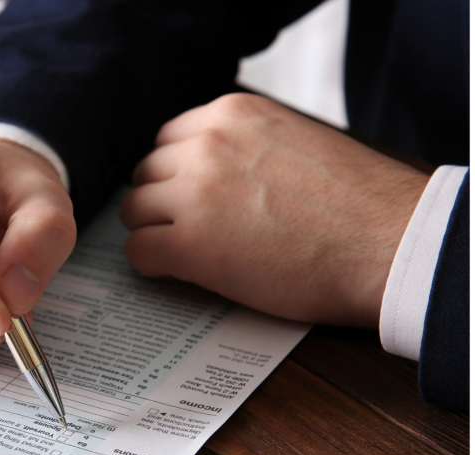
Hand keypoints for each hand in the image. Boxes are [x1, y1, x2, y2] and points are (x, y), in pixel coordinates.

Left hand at [119, 93, 428, 327]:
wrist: (387, 244)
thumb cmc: (354, 202)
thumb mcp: (292, 139)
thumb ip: (243, 143)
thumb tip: (208, 166)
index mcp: (231, 114)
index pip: (169, 138)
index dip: (176, 171)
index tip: (187, 192)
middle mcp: (205, 145)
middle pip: (147, 172)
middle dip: (161, 199)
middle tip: (183, 225)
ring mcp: (193, 194)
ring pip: (134, 210)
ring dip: (152, 230)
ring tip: (181, 250)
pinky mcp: (189, 245)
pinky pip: (139, 251)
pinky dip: (152, 264)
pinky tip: (177, 272)